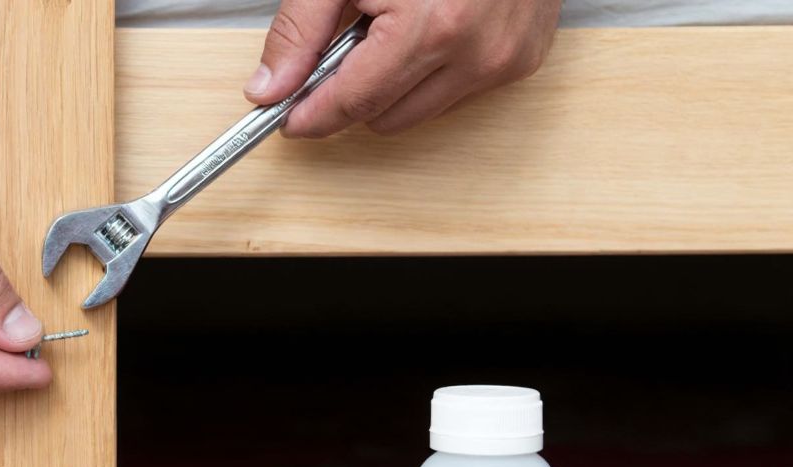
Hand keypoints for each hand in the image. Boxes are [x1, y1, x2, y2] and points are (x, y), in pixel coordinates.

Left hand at [246, 0, 560, 136]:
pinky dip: (433, 69)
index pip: (353, 104)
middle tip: (345, 42)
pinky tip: (430, 24)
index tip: (284, 116)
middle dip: (353, 91)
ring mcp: (505, 59)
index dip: (310, 116)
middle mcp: (476, 53)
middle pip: (383, 118)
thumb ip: (301, 30)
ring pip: (419, 112)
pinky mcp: (523, 59)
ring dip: (394, 82)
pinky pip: (457, 92)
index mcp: (431, 29)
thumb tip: (269, 87)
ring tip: (394, 23)